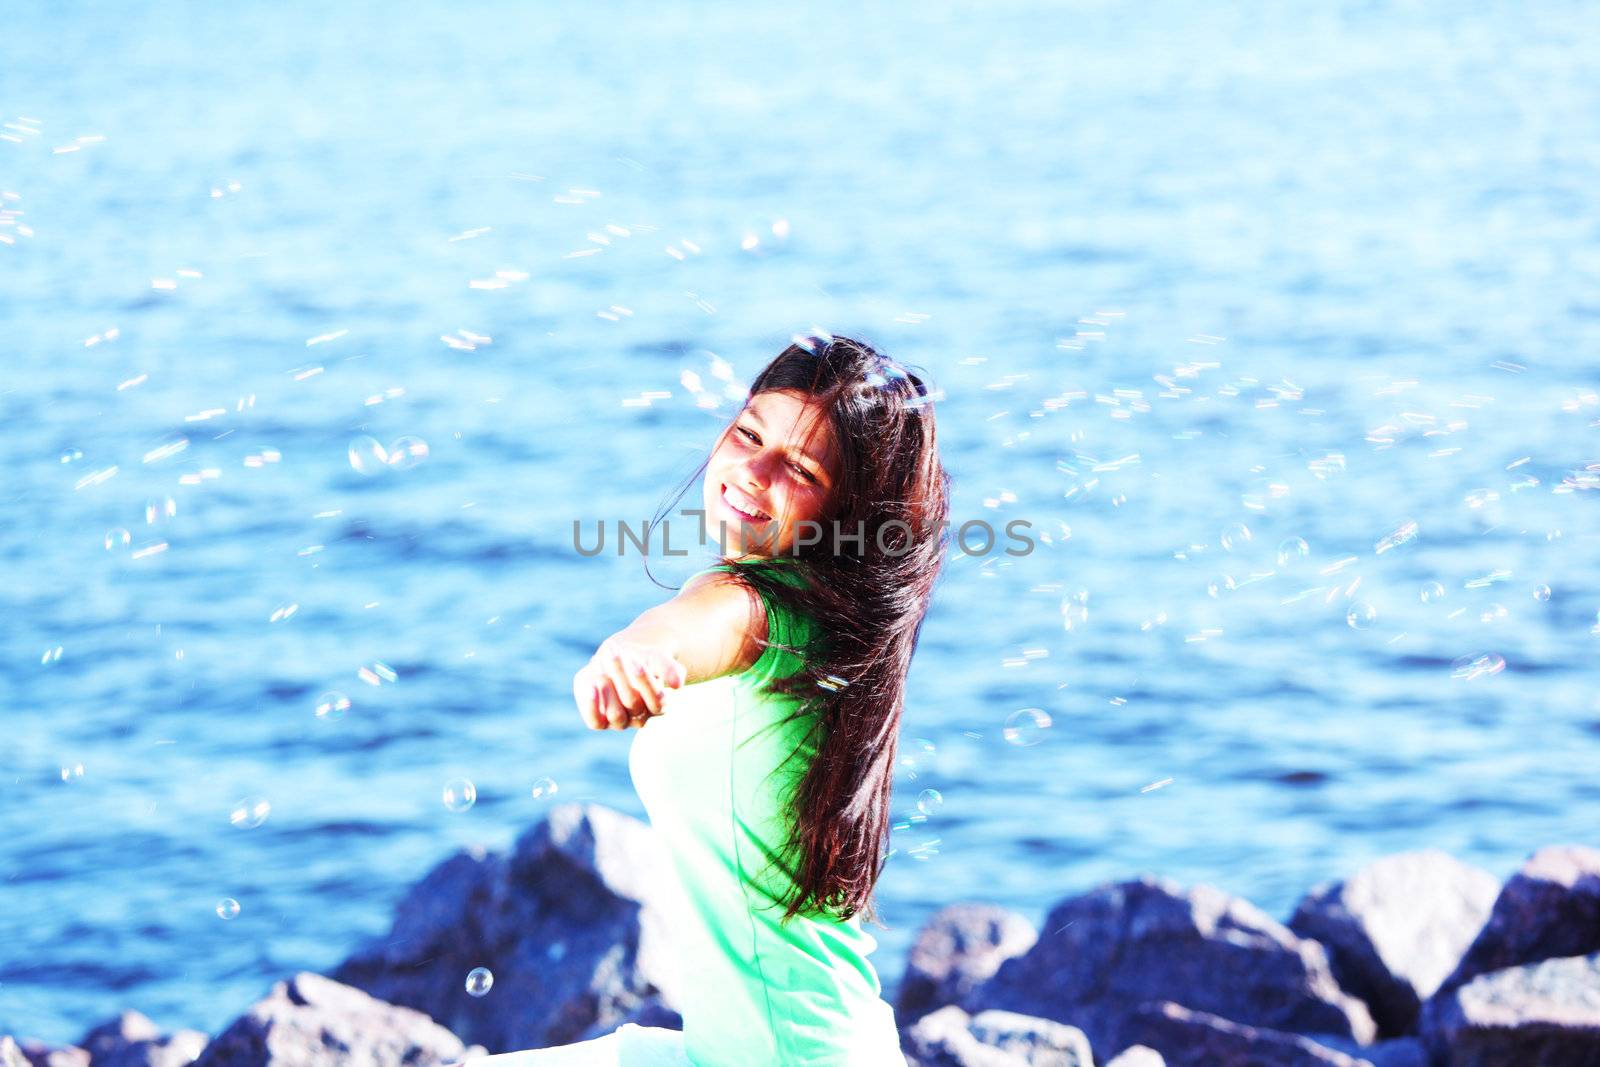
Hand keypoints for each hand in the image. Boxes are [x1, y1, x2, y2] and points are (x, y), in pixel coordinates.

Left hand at [573, 637, 687, 730]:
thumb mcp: (656, 657)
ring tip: (601, 661)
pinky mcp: (599, 721)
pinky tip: (592, 684)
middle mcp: (641, 718)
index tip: (633, 658)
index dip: (644, 680)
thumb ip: (669, 668)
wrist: (616, 658)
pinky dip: (592, 705)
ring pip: (615, 714)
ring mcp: (620, 722)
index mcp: (659, 705)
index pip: (657, 700)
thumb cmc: (641, 658)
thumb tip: (677, 684)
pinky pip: (595, 722)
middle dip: (621, 674)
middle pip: (633, 702)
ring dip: (608, 687)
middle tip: (613, 650)